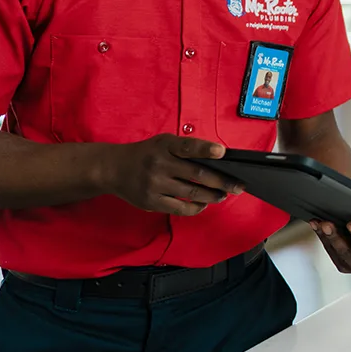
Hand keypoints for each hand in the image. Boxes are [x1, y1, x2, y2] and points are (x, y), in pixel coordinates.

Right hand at [100, 134, 242, 215]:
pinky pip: (180, 208)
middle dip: (222, 181)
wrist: (112, 168)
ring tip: (223, 195)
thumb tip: (218, 161)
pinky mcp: (151, 201)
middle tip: (238, 185)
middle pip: (197, 174)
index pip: (188, 147)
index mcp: (165, 146)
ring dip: (212, 196)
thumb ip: (186, 149)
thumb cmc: (147, 154)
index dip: (206, 149)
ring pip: (192, 193)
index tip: (223, 153)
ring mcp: (154, 184)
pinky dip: (196, 207)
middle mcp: (159, 164)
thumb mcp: (163, 143)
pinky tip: (205, 204)